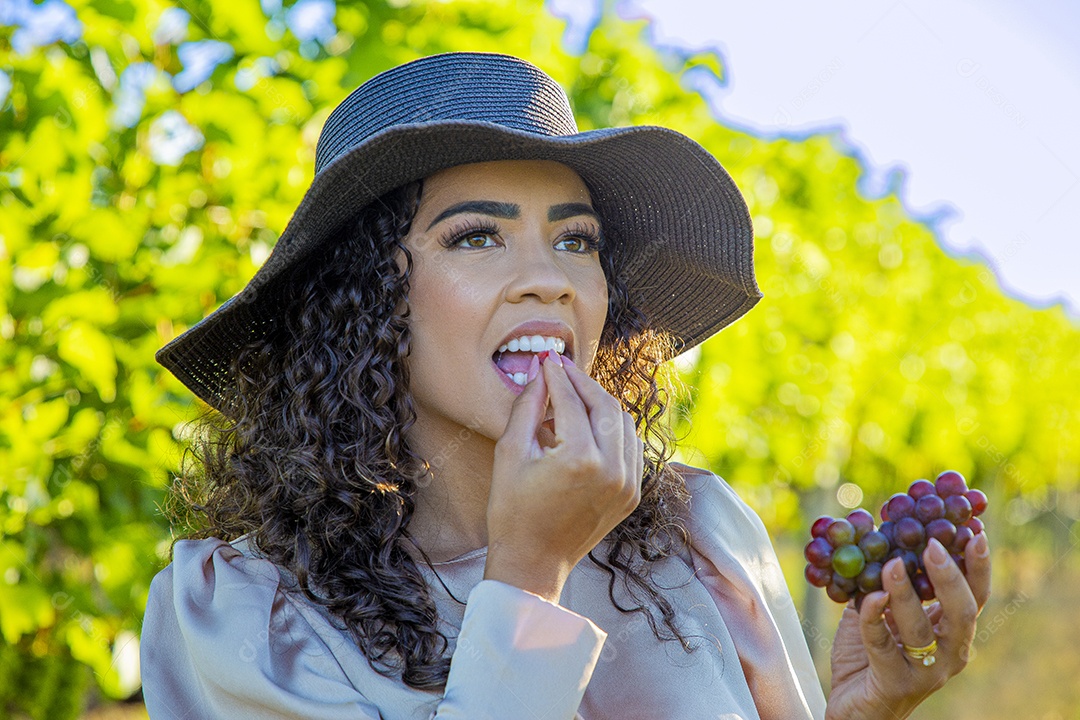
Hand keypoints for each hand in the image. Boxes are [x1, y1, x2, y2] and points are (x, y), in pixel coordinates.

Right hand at [483, 352, 643, 601]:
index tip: (547, 359)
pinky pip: (630, 447)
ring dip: (599, 403)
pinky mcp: (632, 494)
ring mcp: (627, 483)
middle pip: (604, 404)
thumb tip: (540, 373)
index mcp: (579, 458)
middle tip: (562, 369)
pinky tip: (590, 425)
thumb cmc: (513, 511)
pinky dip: (613, 429)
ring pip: (623, 422)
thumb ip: (527, 407)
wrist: (533, 563)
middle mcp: (611, 469)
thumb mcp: (510, 453)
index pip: (570, 400)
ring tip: (572, 397)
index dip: (557, 374)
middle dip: (582, 382)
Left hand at [825, 533, 991, 719]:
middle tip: (933, 545)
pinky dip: (874, 618)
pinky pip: (883, 645)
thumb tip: (880, 530)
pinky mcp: (895, 684)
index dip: (978, 566)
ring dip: (906, 593)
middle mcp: (948, 654)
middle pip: (962, 613)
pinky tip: (867, 598)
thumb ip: (886, 580)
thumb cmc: (869, 655)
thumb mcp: (882, 611)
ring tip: (892, 564)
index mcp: (952, 633)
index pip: (976, 597)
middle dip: (950, 576)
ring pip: (923, 630)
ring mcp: (925, 673)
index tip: (975, 533)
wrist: (853, 706)